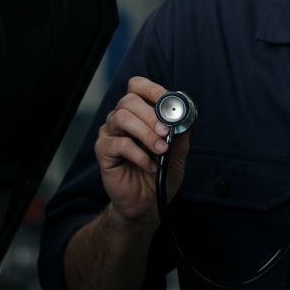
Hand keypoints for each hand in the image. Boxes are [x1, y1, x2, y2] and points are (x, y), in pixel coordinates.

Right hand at [95, 76, 191, 223]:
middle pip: (128, 100)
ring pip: (121, 118)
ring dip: (145, 133)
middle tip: (166, 133)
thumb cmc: (160, 174)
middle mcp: (120, 119)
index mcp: (138, 112)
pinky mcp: (103, 151)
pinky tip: (150, 166)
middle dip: (151, 115)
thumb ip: (181, 132)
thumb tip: (186, 114)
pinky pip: (118, 144)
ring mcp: (110, 134)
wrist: (147, 203)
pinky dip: (138, 154)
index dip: (151, 89)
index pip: (137, 86)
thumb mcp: (178, 151)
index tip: (167, 102)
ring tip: (161, 150)